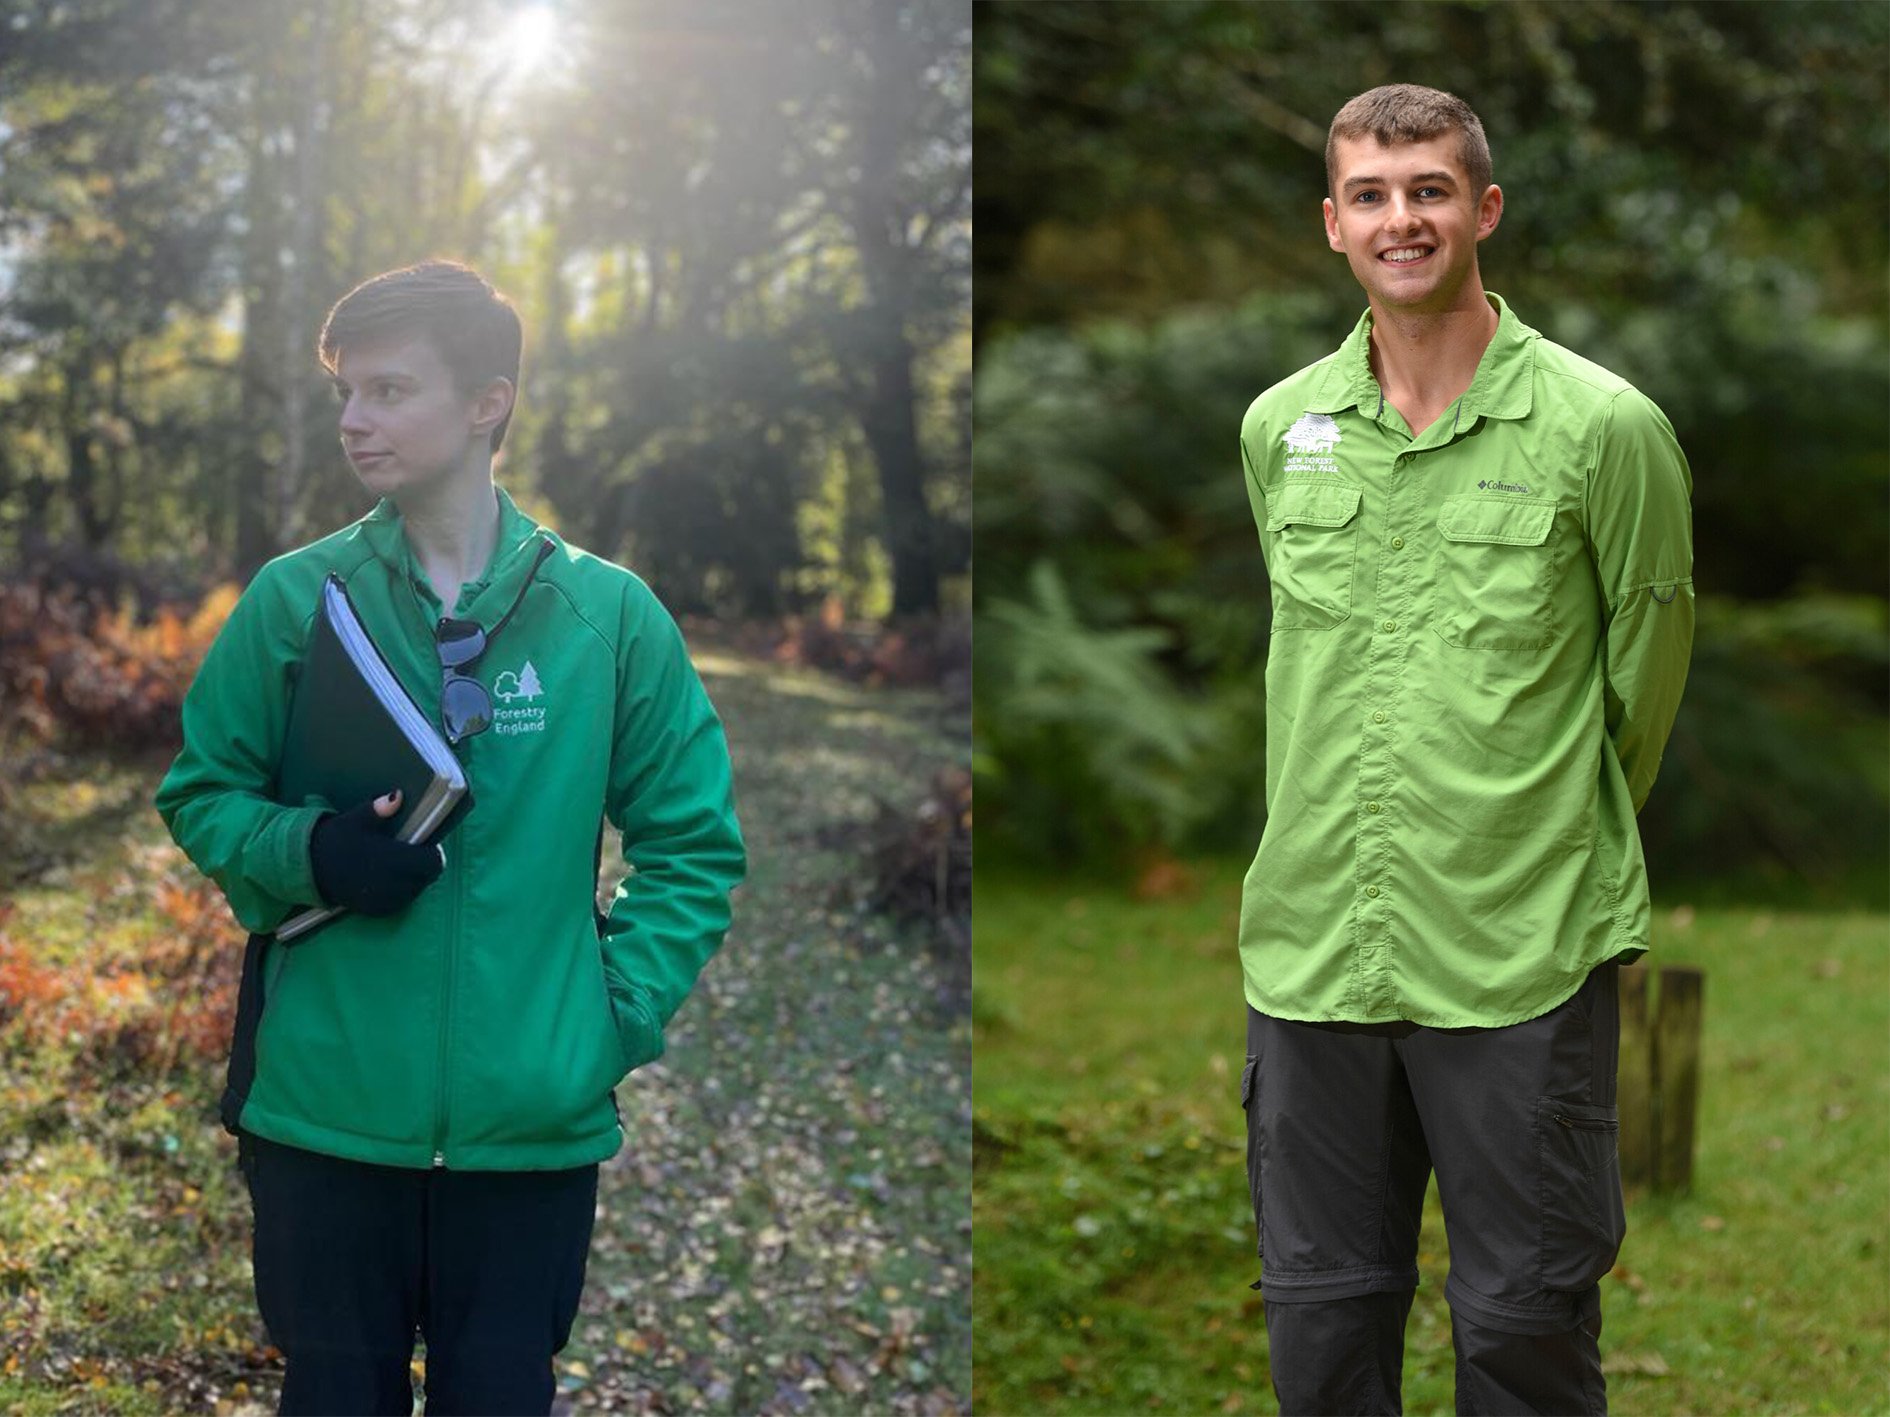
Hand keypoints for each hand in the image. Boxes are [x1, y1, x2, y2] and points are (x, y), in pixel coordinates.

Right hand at [308, 789, 443, 916]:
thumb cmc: (336, 839)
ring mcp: (384, 899)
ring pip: (415, 891)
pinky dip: (400, 893)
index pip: (433, 863)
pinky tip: (389, 880)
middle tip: (411, 854)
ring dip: (414, 880)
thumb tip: (398, 795)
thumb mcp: (356, 820)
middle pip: (427, 878)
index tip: (423, 846)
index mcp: (391, 858)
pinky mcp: (376, 911)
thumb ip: (380, 810)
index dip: (432, 854)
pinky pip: (400, 903)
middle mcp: (391, 882)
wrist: (309, 868)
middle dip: (424, 866)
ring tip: (399, 866)